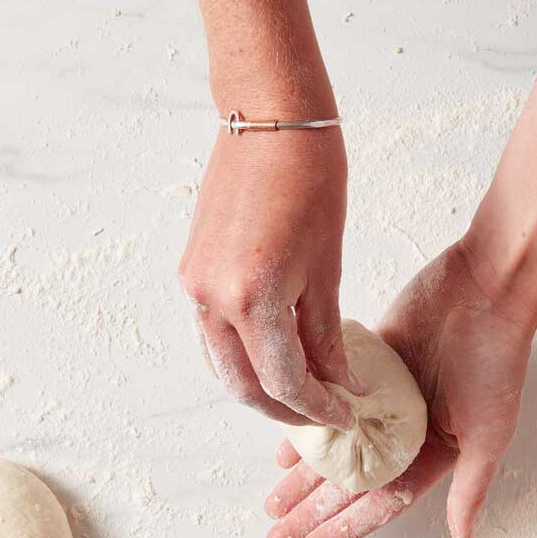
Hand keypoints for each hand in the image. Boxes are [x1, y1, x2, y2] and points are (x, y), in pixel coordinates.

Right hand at [179, 128, 360, 428]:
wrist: (269, 121)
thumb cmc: (310, 179)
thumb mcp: (328, 266)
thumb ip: (326, 333)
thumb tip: (339, 381)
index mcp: (252, 298)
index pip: (284, 380)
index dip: (317, 407)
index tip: (345, 416)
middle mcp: (212, 299)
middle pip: (245, 384)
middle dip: (285, 409)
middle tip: (323, 416)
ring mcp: (194, 286)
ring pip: (223, 364)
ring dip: (259, 387)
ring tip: (301, 393)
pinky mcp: (191, 272)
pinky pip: (212, 334)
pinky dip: (241, 356)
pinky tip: (271, 358)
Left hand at [264, 239, 534, 537]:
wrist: (485, 289)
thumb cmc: (496, 361)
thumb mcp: (488, 434)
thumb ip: (471, 487)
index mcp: (433, 453)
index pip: (379, 503)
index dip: (345, 528)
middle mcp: (405, 432)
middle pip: (349, 482)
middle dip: (313, 510)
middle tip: (277, 534)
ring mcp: (384, 400)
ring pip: (334, 446)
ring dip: (304, 474)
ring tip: (272, 500)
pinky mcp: (368, 365)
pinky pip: (329, 401)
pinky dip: (307, 422)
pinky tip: (283, 445)